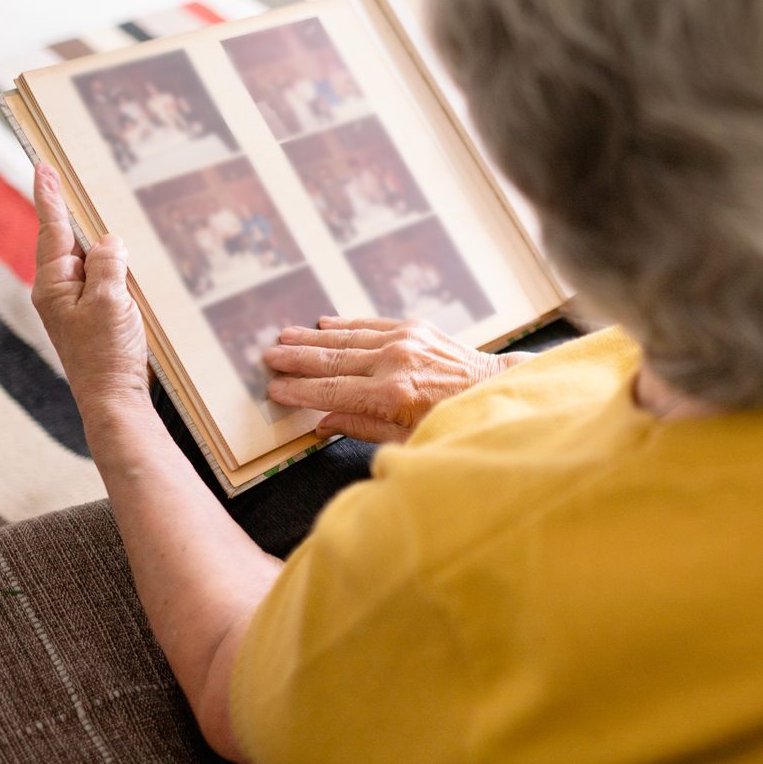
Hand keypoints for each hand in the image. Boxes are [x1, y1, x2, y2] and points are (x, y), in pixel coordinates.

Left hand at [31, 164, 151, 410]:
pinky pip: (102, 279)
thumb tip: (108, 240)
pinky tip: (131, 263)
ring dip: (102, 244)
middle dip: (78, 214)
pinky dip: (114, 267)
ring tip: (117, 223)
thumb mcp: (111, 300)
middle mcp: (58, 291)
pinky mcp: (93, 316)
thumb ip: (107, 262)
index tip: (42, 164)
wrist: (113, 400)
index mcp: (53, 284)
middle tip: (78, 180)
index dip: (49, 195)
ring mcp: (75, 305)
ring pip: (90, 260)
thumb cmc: (108, 354)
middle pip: (70, 240)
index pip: (52, 228)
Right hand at [262, 317, 513, 443]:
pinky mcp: (416, 327)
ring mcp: (405, 340)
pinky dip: (346, 324)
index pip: (330, 393)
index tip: (275, 389)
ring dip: (313, 337)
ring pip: (347, 338)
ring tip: (285, 336)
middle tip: (268, 357)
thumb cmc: (451, 423)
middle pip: (332, 361)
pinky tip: (324, 323)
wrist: (494, 390)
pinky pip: (371, 325)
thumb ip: (361, 428)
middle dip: (297, 360)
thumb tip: (321, 424)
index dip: (299, 391)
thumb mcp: (405, 439)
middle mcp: (394, 363)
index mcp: (390, 396)